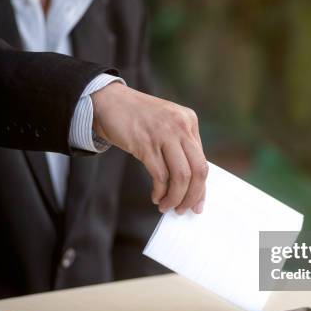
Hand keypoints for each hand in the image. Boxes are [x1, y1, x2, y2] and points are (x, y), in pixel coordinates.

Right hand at [91, 82, 207, 213]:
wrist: (108, 101)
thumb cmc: (137, 118)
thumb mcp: (166, 125)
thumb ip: (180, 147)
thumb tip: (190, 185)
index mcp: (189, 121)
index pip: (203, 162)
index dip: (201, 188)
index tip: (197, 204)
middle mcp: (180, 126)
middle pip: (198, 170)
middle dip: (192, 196)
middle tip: (182, 209)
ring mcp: (163, 133)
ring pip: (181, 176)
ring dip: (175, 197)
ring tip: (166, 206)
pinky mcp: (145, 143)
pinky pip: (160, 175)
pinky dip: (160, 192)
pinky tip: (156, 196)